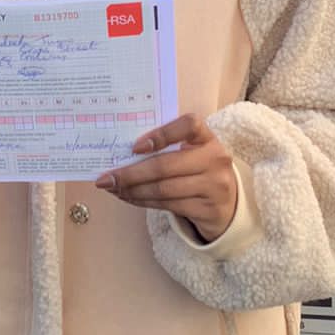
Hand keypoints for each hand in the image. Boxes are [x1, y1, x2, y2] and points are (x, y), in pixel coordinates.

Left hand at [94, 114, 237, 242]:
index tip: (135, 147)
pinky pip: (167, 206)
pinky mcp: (207, 209)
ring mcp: (214, 186)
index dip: (161, 134)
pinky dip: (143, 202)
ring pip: (163, 189)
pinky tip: (129, 198)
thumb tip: (121, 153)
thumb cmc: (199, 171)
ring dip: (132, 190)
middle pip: (166, 166)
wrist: (229, 205)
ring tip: (113, 188)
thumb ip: (167, 148)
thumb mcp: (192, 153)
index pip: (189, 125)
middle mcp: (215, 159)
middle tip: (106, 178)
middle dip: (130, 173)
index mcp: (208, 138)